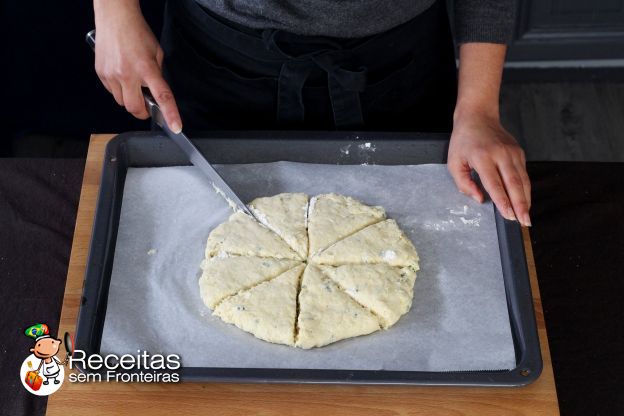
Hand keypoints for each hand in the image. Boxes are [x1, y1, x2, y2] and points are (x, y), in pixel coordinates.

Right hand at [94, 0, 181, 131]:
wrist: (115, 17)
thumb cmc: (137, 32)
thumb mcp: (156, 53)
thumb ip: (157, 74)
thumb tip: (155, 91)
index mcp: (146, 68)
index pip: (161, 96)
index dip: (170, 114)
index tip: (175, 126)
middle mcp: (127, 74)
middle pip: (135, 108)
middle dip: (143, 112)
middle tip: (148, 106)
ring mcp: (111, 75)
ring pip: (122, 102)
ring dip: (130, 100)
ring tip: (133, 84)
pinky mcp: (101, 73)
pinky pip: (111, 92)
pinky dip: (118, 90)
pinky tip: (121, 76)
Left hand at [448, 111, 530, 226]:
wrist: (478, 117)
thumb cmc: (463, 141)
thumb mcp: (454, 162)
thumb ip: (464, 183)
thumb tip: (479, 198)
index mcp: (482, 157)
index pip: (494, 184)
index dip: (502, 201)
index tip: (508, 216)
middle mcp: (501, 154)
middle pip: (514, 183)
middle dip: (520, 204)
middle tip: (524, 221)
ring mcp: (513, 152)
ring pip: (523, 180)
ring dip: (525, 199)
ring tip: (526, 216)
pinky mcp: (519, 152)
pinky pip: (524, 174)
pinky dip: (525, 189)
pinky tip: (524, 201)